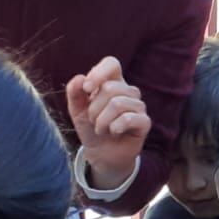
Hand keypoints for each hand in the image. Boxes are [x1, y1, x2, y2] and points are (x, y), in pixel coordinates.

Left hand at [67, 56, 149, 189]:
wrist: (101, 154)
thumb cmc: (90, 128)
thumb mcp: (76, 110)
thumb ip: (74, 93)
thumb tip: (80, 78)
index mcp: (113, 82)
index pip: (111, 63)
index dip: (98, 73)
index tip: (87, 89)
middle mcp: (128, 91)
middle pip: (110, 88)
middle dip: (94, 108)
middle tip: (93, 120)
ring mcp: (138, 106)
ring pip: (117, 104)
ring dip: (102, 121)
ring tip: (101, 129)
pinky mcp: (144, 122)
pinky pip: (128, 118)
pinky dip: (114, 128)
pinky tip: (114, 133)